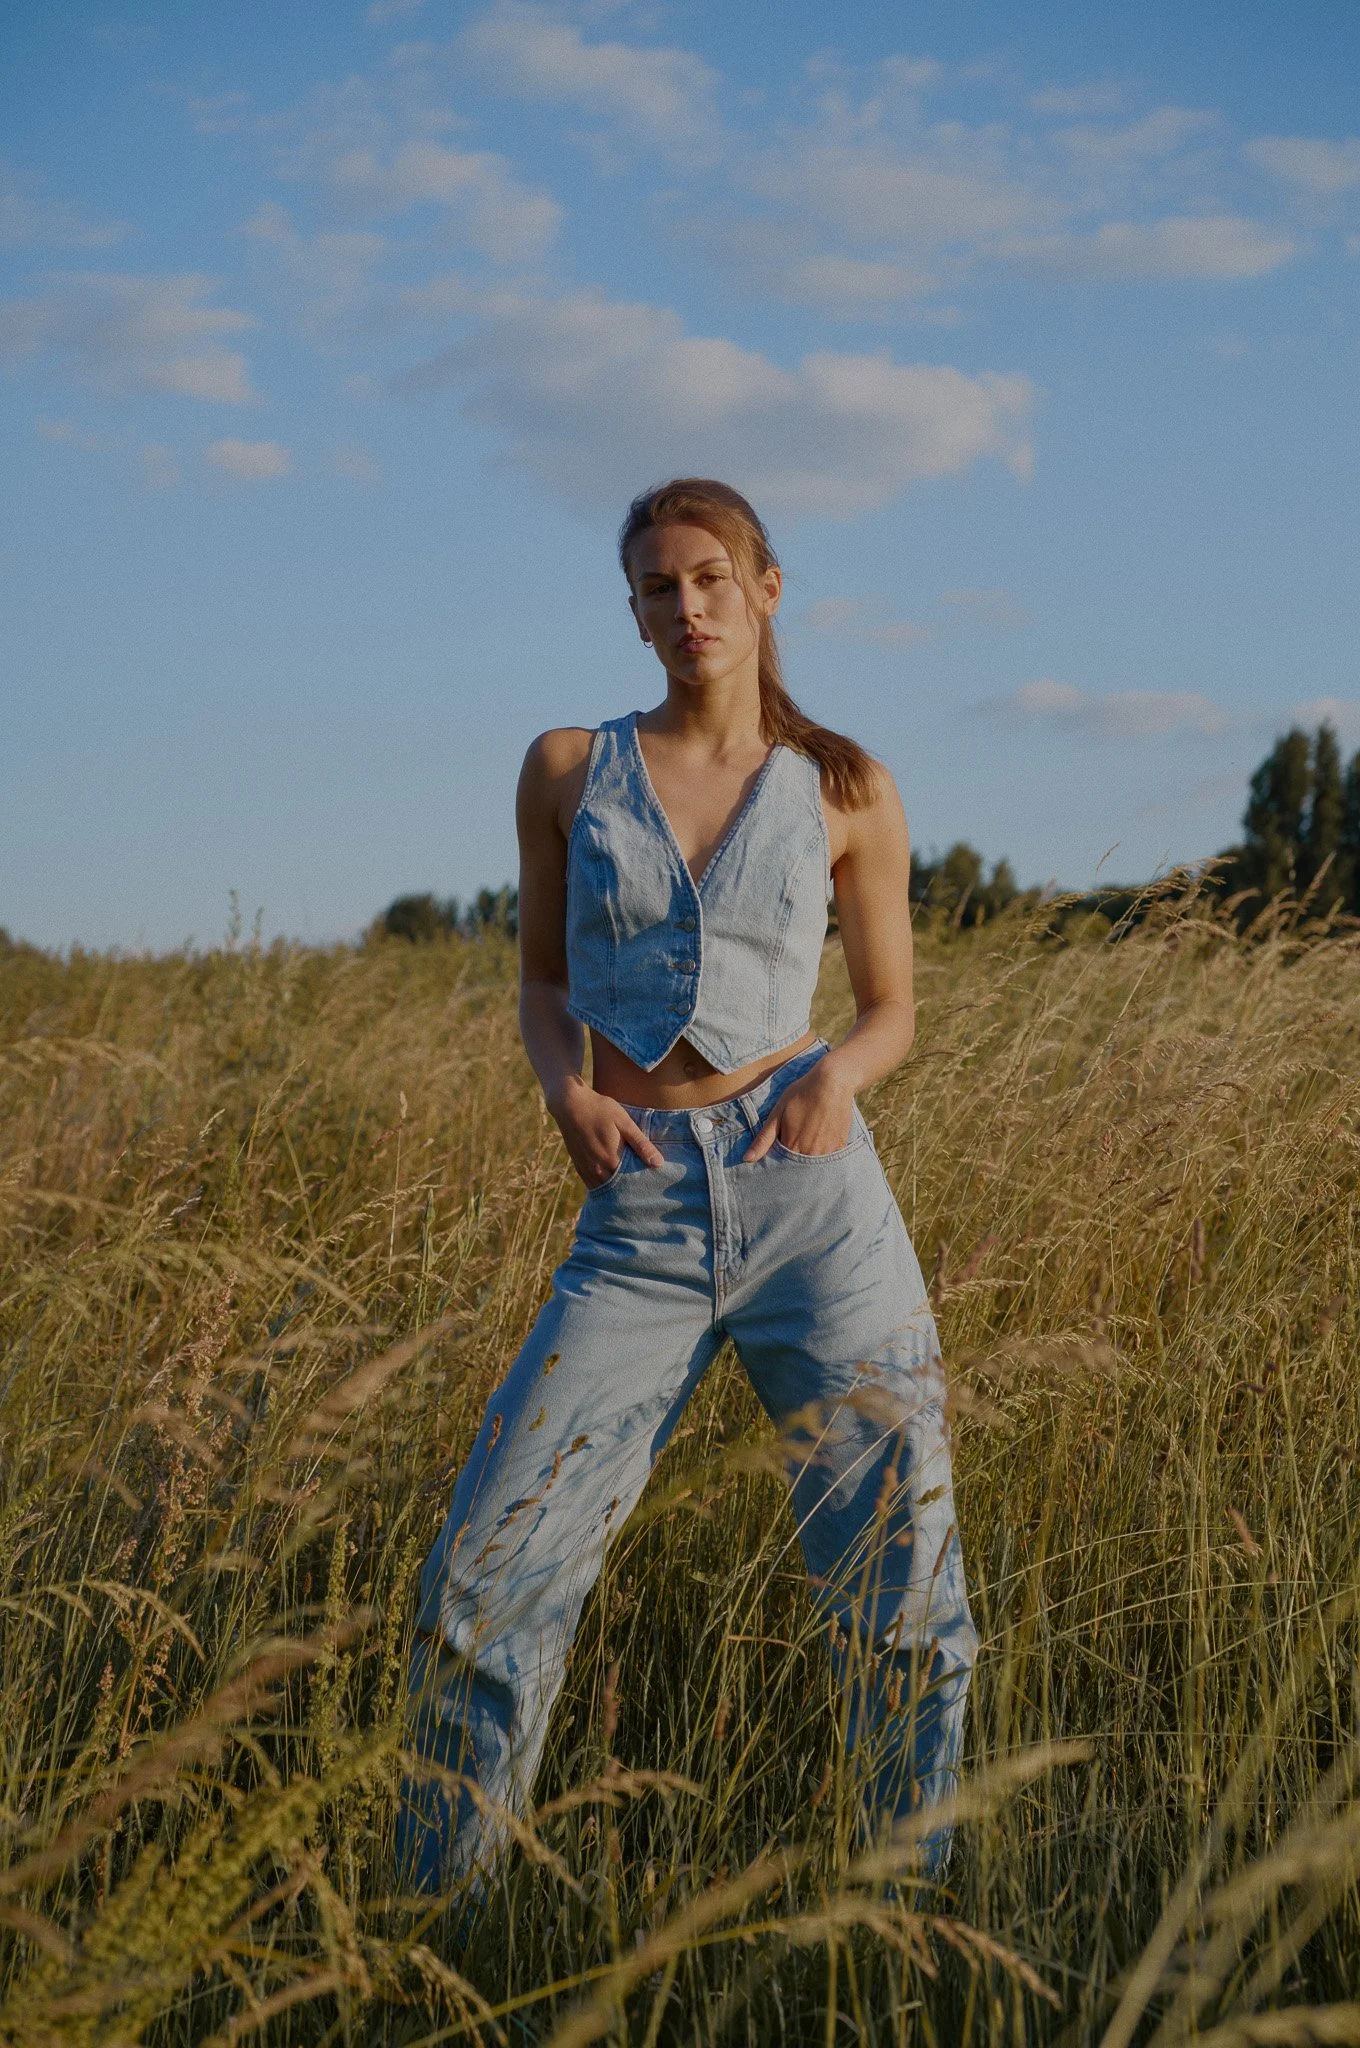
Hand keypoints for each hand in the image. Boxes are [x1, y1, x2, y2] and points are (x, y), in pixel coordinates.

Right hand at [550, 1074, 664, 1187]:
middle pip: (618, 1189)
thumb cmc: (600, 1110)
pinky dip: (604, 1185)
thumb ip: (641, 1144)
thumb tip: (658, 1164)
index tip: (652, 1181)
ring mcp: (586, 1169)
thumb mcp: (624, 1123)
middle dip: (630, 1189)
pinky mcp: (579, 1166)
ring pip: (605, 1188)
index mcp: (611, 1161)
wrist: (569, 1105)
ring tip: (629, 1186)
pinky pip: (593, 1184)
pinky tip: (612, 1181)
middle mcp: (597, 1170)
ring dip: (616, 1190)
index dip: (643, 1183)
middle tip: (643, 1187)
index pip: (632, 1182)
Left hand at [745, 1061, 855, 1161]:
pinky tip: (821, 1140)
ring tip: (808, 1141)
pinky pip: (830, 1160)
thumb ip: (763, 1139)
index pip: (782, 1166)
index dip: (779, 1161)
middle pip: (799, 1168)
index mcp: (792, 1148)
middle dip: (794, 1163)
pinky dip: (824, 1155)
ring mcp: (827, 1152)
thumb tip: (746, 1159)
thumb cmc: (802, 1094)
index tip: (780, 1152)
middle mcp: (810, 1155)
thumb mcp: (777, 1113)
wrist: (832, 1082)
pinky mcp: (840, 1147)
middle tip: (797, 1141)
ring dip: (809, 1159)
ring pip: (814, 1166)